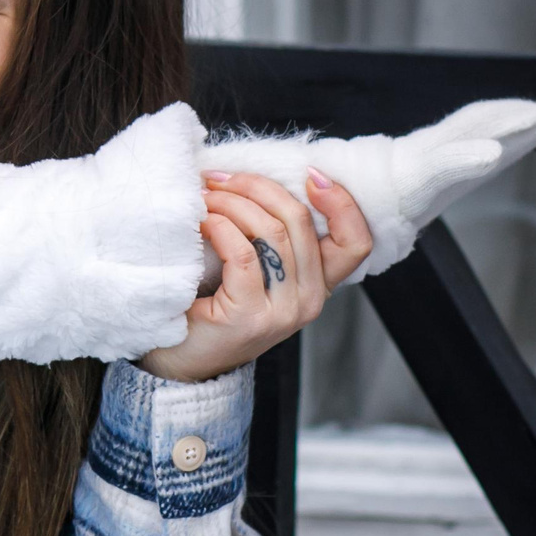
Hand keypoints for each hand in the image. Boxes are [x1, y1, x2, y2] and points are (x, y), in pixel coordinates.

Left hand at [135, 169, 373, 384]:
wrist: (180, 360)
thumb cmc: (210, 308)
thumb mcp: (256, 272)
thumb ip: (272, 240)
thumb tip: (261, 180)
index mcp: (319, 285)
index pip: (356, 242)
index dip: (342, 202)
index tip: (309, 174)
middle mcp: (310, 299)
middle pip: (302, 222)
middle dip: (258, 188)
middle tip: (222, 178)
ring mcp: (283, 311)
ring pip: (273, 232)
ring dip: (234, 203)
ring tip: (207, 197)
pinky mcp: (249, 316)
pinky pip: (243, 255)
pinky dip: (221, 228)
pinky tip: (203, 222)